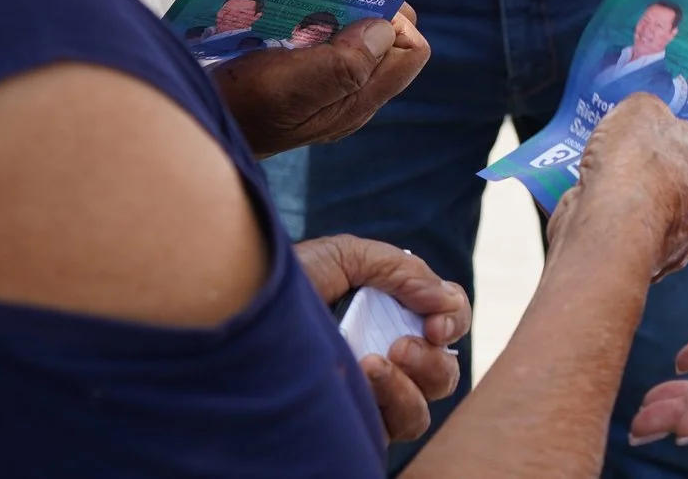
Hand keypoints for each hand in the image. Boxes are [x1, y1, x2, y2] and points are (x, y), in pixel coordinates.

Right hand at [211, 10, 429, 156]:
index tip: (354, 6)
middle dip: (363, 11)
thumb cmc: (238, 108)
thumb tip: (388, 29)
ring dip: (333, 14)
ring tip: (300, 6)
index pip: (411, 51)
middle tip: (323, 0)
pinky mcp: (300, 82)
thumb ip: (343, 64)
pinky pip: (322, 44)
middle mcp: (349, 97)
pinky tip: (283, 19)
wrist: (195, 129)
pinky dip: (310, 24)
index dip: (394, 21)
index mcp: (357, 101)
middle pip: (385, 42)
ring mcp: (325, 90)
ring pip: (353, 39)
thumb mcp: (288, 87)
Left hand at [294, 235, 468, 442]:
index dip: (454, 320)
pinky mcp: (349, 427)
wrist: (233, 308)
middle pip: (444, 375)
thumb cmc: (285, 282)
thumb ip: (399, 269)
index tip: (436, 319)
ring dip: (412, 386)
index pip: (446, 326)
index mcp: (390, 319)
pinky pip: (392, 431)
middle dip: (433, 359)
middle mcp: (384, 362)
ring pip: (421, 412)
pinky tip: (361, 375)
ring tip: (375, 359)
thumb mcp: (345, 256)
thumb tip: (441, 298)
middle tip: (401, 344)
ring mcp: (367, 400)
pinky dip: (391, 403)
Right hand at [552, 96, 687, 281]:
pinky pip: (635, 236)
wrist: (610, 229)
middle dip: (655, 168)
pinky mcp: (653, 266)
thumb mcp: (640, 108)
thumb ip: (650, 110)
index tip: (650, 130)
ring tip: (603, 181)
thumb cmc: (635, 163)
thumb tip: (647, 117)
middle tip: (624, 155)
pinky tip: (597, 210)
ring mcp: (686, 244)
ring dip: (635, 199)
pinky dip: (618, 224)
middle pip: (684, 178)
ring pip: (659, 211)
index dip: (676, 131)